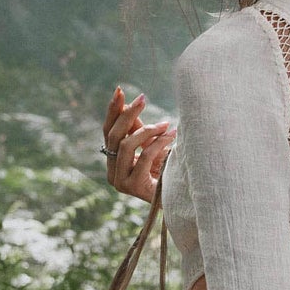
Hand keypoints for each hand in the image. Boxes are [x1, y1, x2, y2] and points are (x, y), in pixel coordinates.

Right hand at [103, 85, 174, 202]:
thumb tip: (129, 104)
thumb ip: (139, 130)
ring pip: (126, 145)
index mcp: (113, 162)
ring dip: (147, 131)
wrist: (181, 198)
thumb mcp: (151, 147)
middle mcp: (112, 173)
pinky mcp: (132, 187)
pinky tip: (171, 135)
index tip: (119, 91)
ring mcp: (120, 182)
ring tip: (165, 125)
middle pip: (114, 136)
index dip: (113, 111)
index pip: (108, 132)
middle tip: (142, 98)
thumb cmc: (167, 172)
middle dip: (128, 115)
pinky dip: (158, 143)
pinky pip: (143, 157)